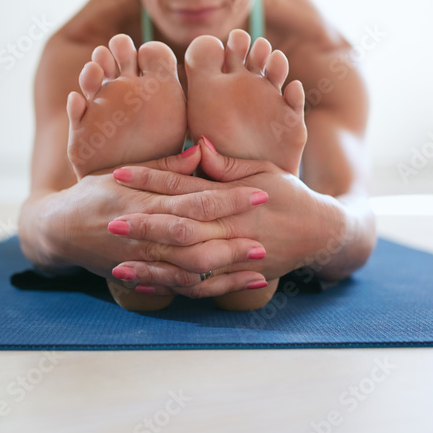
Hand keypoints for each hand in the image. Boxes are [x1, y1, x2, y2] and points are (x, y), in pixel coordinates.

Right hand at [26, 145, 272, 295]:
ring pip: (189, 270)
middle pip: (196, 240)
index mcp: (143, 203)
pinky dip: (206, 288)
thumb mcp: (122, 172)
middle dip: (232, 241)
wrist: (57, 232)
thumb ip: (164, 166)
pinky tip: (231, 287)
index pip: (194, 200)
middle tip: (266, 238)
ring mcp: (142, 261)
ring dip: (224, 270)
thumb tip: (200, 152)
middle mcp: (144, 235)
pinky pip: (178, 288)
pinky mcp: (141, 277)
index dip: (229, 198)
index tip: (259, 193)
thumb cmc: (92, 194)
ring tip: (258, 268)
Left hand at [109, 140, 347, 296]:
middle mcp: (233, 229)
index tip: (120, 175)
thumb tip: (196, 144)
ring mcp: (236, 257)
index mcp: (234, 198)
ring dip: (153, 265)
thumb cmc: (290, 194)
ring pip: (189, 264)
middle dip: (145, 225)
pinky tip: (147, 286)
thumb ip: (227, 163)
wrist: (322, 232)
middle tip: (111, 220)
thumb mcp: (263, 170)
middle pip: (182, 228)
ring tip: (118, 264)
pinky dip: (173, 288)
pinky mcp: (239, 277)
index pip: (185, 188)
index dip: (151, 181)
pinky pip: (202, 287)